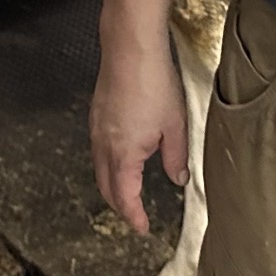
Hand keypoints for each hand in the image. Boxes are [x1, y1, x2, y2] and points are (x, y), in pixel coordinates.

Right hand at [91, 35, 185, 236]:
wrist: (130, 48)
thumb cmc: (154, 84)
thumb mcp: (175, 126)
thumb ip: (177, 157)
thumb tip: (178, 179)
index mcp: (123, 155)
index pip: (124, 198)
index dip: (134, 217)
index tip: (143, 228)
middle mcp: (104, 145)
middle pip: (106, 187)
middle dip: (120, 205)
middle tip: (135, 215)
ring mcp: (96, 128)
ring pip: (99, 168)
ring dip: (112, 184)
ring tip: (129, 191)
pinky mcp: (96, 113)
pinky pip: (98, 148)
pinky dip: (107, 163)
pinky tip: (121, 157)